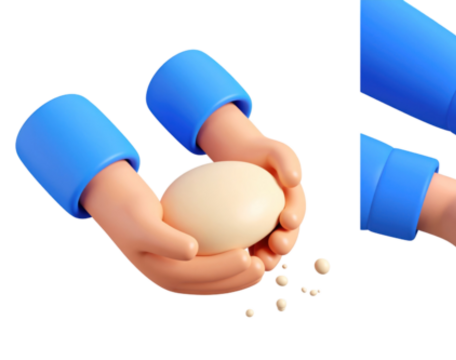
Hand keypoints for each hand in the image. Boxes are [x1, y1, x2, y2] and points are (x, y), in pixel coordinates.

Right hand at [82, 161, 265, 295]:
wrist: (115, 202)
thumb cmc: (129, 207)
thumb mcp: (143, 221)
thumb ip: (165, 241)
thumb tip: (192, 252)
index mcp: (159, 274)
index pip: (198, 277)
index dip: (225, 271)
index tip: (248, 256)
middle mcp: (168, 279)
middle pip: (210, 284)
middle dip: (239, 280)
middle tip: (264, 264)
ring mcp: (176, 272)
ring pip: (214, 280)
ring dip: (240, 276)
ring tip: (264, 260)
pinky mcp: (183, 262)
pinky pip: (212, 265)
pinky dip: (232, 260)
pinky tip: (253, 244)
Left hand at [197, 103, 308, 271]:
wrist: (238, 157)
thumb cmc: (259, 152)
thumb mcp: (276, 150)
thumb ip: (287, 161)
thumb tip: (294, 180)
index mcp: (293, 202)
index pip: (297, 212)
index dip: (295, 219)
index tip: (287, 220)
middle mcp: (283, 219)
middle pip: (288, 236)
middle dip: (286, 245)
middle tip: (277, 246)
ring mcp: (266, 229)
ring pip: (269, 249)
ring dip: (268, 257)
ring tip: (259, 262)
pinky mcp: (247, 236)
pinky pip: (246, 248)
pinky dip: (242, 256)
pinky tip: (231, 259)